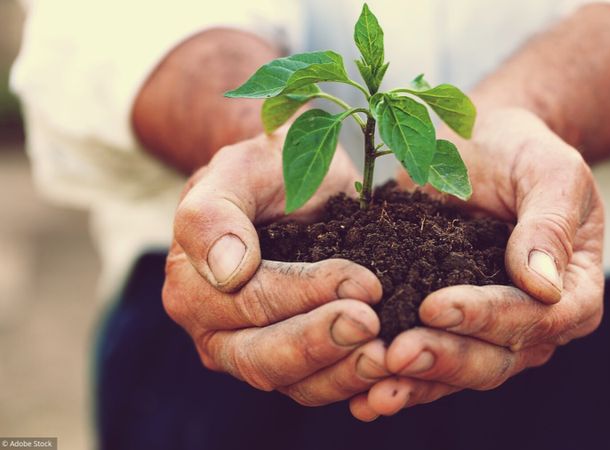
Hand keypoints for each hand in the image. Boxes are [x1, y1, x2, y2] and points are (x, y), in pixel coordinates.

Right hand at [164, 130, 390, 405]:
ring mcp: (255, 353)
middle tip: (373, 325)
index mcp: (193, 286)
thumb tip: (227, 273)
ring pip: (295, 384)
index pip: (248, 302)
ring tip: (388, 355)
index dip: (304, 295)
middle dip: (321, 343)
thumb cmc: (266, 170)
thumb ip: (214, 213)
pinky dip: (356, 381)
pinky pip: (321, 386)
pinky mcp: (296, 366)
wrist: (299, 182)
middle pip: (263, 358)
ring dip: (343, 373)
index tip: (362, 282)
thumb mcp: (238, 169)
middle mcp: (216, 331)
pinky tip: (391, 367)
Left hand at [349, 108, 604, 420]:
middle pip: (496, 359)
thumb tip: (544, 285)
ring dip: (417, 382)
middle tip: (396, 354)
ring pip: (459, 372)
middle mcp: (536, 323)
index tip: (436, 306)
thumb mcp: (550, 171)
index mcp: (573, 291)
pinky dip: (400, 381)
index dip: (488, 318)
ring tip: (373, 387)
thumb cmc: (523, 151)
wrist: (482, 146)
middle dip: (445, 358)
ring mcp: (491, 333)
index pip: (538, 318)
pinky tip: (362, 396)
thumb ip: (550, 223)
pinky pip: (429, 366)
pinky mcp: (450, 330)